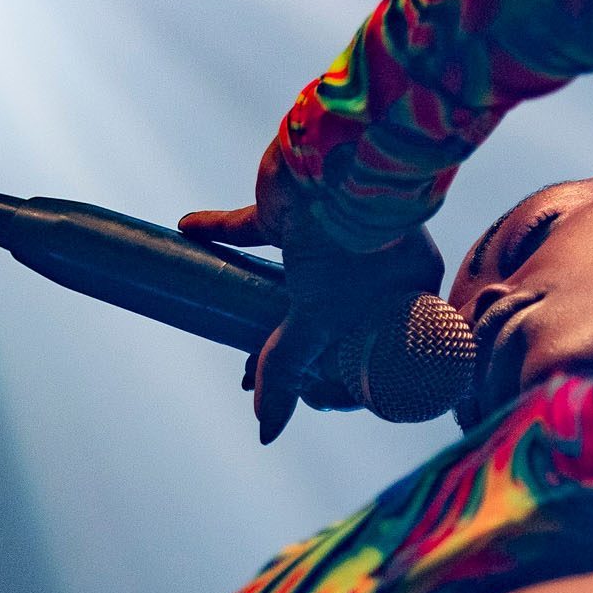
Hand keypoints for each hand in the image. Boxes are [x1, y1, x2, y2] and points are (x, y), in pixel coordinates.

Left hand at [181, 152, 442, 443]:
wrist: (336, 163)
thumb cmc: (350, 245)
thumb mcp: (320, 319)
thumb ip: (288, 368)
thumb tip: (267, 429)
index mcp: (404, 291)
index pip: (375, 349)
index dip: (342, 378)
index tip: (310, 398)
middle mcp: (373, 262)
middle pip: (328, 323)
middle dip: (291, 355)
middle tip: (254, 380)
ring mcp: (330, 235)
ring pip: (290, 287)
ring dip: (259, 315)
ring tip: (236, 358)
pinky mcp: (289, 208)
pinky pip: (248, 228)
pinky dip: (218, 231)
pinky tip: (188, 230)